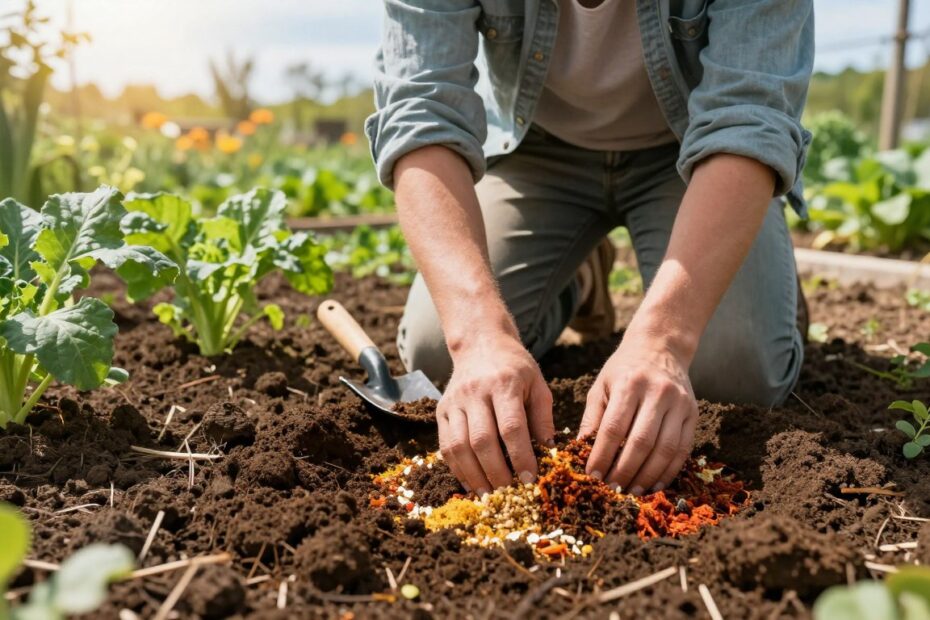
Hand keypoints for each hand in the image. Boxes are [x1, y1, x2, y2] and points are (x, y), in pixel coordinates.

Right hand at [437, 331, 554, 494]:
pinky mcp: (441, 410)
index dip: (521, 456)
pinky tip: (471, 483)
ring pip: (458, 446)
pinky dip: (457, 469)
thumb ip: (543, 418)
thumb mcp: (537, 384)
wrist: (480, 344)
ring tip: (489, 495)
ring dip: (474, 476)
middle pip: (482, 440)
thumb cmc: (515, 367)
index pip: (511, 427)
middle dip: (496, 472)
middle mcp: (475, 392)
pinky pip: (445, 445)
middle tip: (510, 493)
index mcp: (504, 384)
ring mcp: (454, 402)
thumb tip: (550, 453)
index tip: (530, 479)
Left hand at [578, 332, 697, 494]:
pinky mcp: (693, 413)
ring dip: (647, 476)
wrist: (660, 347)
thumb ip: (592, 419)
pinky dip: (669, 471)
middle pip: (641, 442)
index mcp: (629, 384)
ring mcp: (679, 403)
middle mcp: (657, 393)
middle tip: (612, 490)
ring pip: (665, 449)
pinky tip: (654, 484)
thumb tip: (580, 453)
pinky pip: (683, 449)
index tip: (592, 475)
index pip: (614, 428)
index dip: (602, 455)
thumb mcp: (601, 387)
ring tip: (632, 492)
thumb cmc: (623, 371)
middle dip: (625, 470)